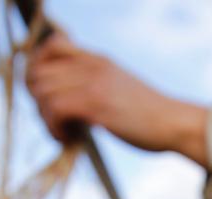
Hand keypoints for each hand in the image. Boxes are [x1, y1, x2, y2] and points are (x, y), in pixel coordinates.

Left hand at [25, 34, 208, 166]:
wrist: (174, 124)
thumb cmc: (149, 116)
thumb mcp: (119, 89)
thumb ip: (94, 86)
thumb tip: (66, 102)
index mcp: (97, 59)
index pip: (51, 47)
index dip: (37, 71)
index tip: (46, 96)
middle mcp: (92, 65)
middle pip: (38, 72)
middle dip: (37, 101)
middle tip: (54, 121)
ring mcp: (93, 82)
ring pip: (43, 92)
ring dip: (45, 119)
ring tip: (63, 134)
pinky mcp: (96, 103)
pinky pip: (55, 109)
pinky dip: (54, 128)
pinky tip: (68, 139)